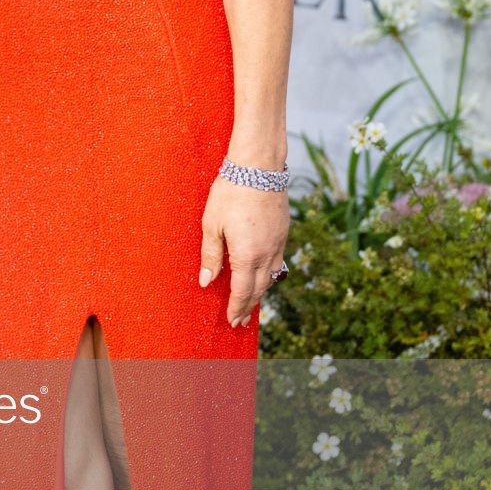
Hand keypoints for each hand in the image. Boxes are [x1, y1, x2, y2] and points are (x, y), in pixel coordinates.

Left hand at [198, 176, 288, 326]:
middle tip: (241, 321)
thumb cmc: (230, 193)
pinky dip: (269, 276)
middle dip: (248, 306)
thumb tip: (206, 282)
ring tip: (251, 304)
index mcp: (247, 255)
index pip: (242, 291)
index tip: (232, 321)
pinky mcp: (283, 232)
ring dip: (260, 293)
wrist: (258, 167)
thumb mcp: (211, 225)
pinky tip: (263, 276)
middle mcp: (267, 253)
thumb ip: (211, 256)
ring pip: (271, 277)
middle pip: (259, 288)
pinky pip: (278, 262)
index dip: (236, 308)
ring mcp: (278, 243)